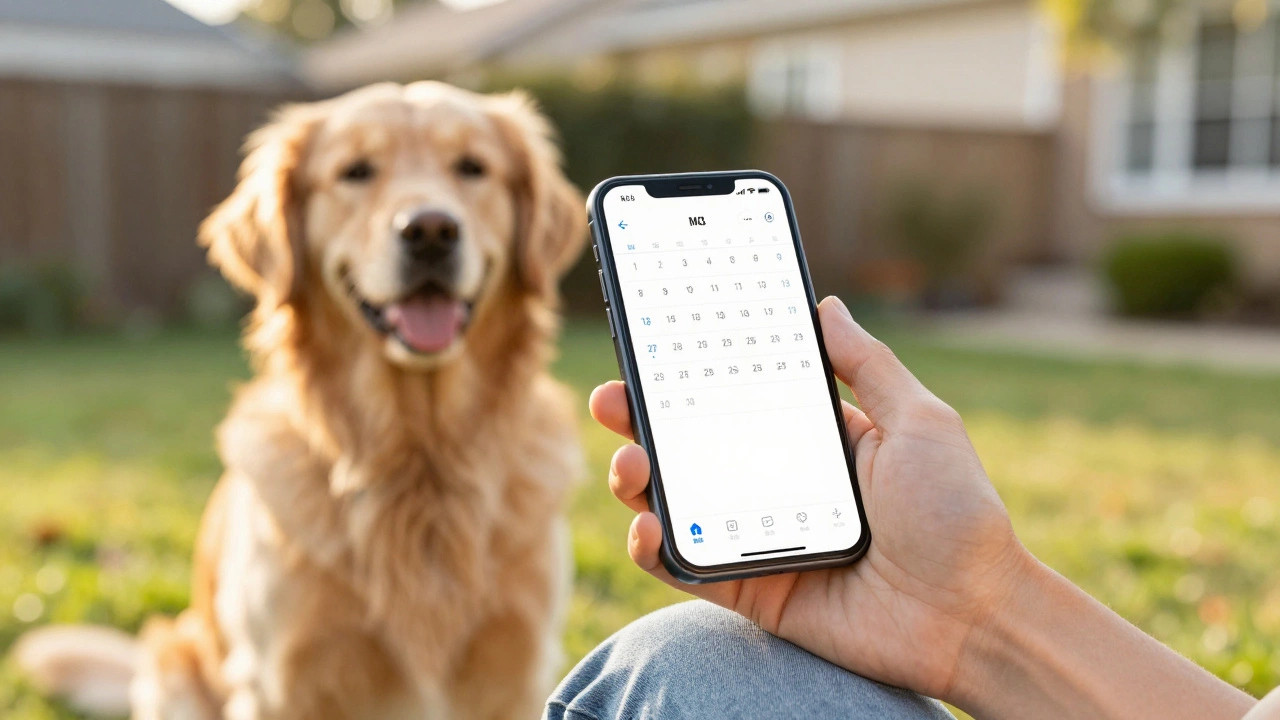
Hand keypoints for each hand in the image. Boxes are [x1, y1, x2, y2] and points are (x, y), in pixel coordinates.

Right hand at [590, 296, 1028, 698]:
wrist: (973, 617)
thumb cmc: (958, 514)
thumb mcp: (920, 422)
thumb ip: (868, 365)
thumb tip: (826, 305)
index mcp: (815, 440)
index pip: (739, 397)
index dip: (694, 372)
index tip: (654, 343)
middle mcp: (779, 483)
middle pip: (693, 445)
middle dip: (643, 420)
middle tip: (611, 400)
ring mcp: (760, 535)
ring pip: (678, 501)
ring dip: (638, 479)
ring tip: (630, 464)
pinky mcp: (752, 589)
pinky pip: (688, 567)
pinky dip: (655, 549)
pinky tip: (646, 527)